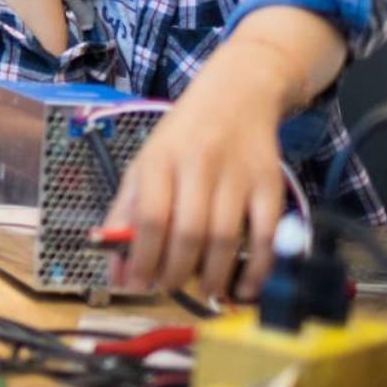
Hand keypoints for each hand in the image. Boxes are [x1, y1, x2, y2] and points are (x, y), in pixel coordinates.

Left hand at [103, 71, 287, 299]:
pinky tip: (243, 287)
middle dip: (176, 272)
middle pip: (187, 232)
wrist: (237, 94)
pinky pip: (266, 235)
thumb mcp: (145, 164)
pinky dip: (257, 269)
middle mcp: (197, 165)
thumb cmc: (182, 139)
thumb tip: (116, 269)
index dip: (142, 258)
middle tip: (169, 289)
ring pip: (225, 238)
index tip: (138, 284)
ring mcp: (237, 175)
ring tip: (204, 291)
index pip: (148, 217)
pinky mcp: (271, 184)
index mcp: (158, 160)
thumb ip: (126, 214)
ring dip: (213, 276)